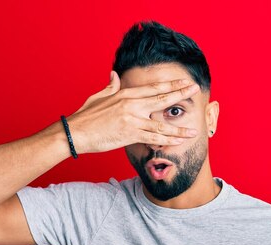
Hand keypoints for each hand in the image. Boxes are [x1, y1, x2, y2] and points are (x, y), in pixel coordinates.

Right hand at [65, 70, 200, 153]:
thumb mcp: (98, 97)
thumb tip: (114, 75)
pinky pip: (152, 138)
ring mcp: (131, 119)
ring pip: (161, 124)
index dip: (171, 84)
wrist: (75, 132)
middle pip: (161, 98)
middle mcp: (131, 104)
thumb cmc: (85, 117)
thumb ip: (110, 87)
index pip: (153, 87)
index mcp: (125, 94)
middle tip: (195, 90)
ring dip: (179, 128)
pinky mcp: (129, 134)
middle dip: (180, 94)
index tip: (184, 82)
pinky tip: (177, 143)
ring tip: (193, 130)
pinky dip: (166, 141)